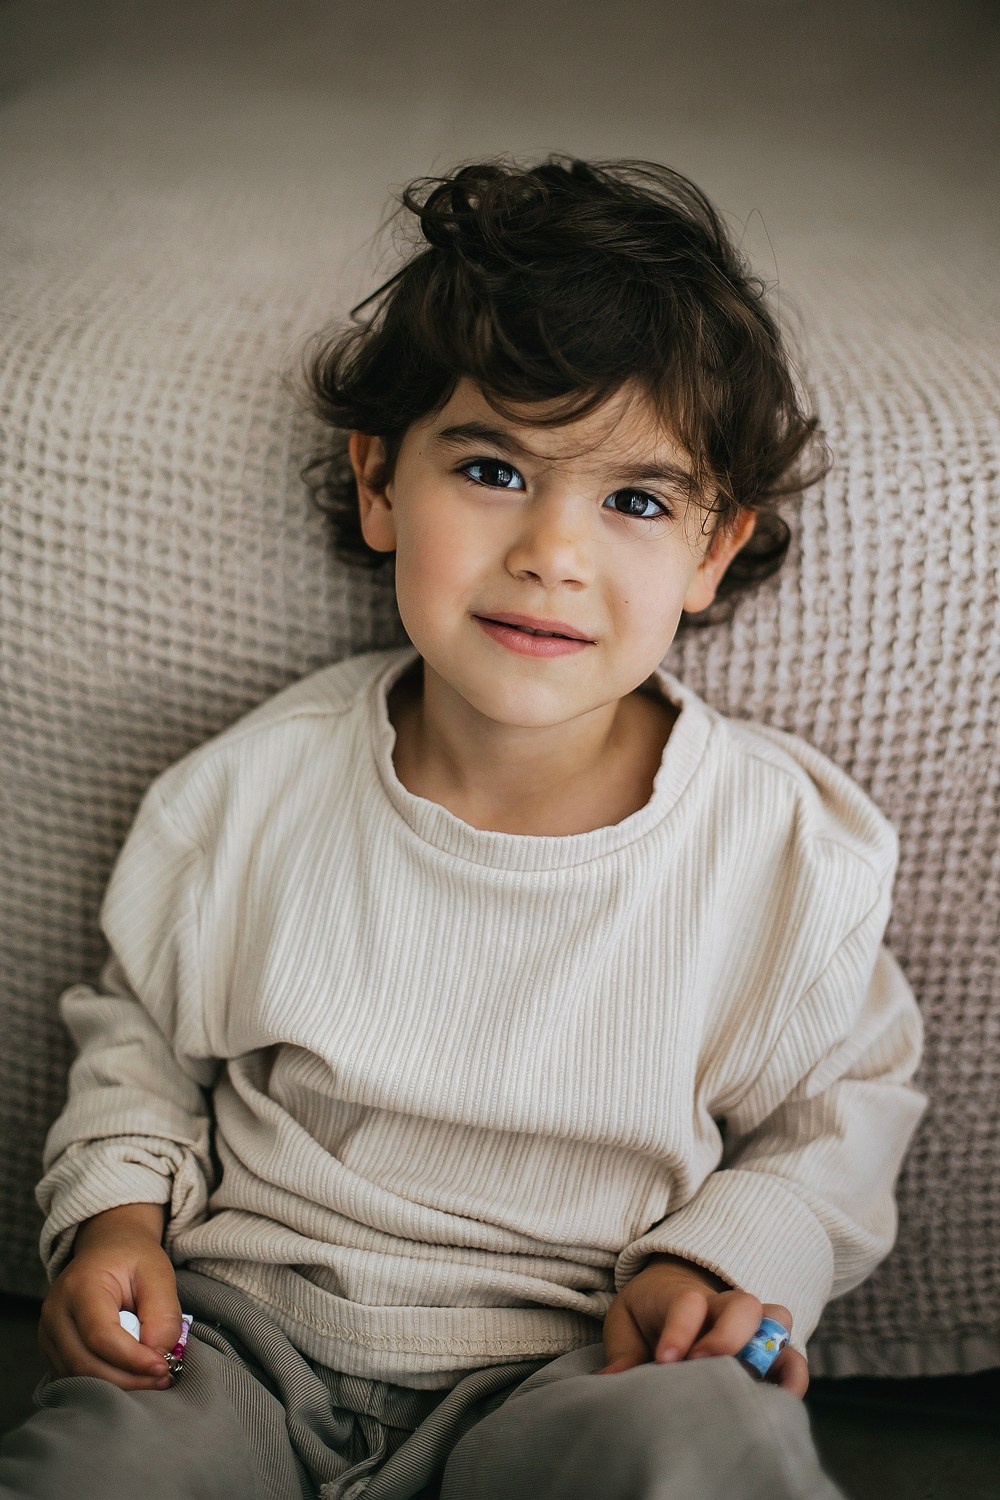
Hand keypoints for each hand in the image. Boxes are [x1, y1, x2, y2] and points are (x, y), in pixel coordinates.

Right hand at [38, 1202, 181, 1389]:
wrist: (107, 1247)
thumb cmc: (133, 1258)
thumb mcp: (157, 1272)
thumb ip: (163, 1312)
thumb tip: (158, 1353)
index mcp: (81, 1286)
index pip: (101, 1335)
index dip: (133, 1359)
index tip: (164, 1366)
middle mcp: (56, 1311)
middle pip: (85, 1363)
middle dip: (128, 1378)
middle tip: (163, 1378)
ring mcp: (48, 1332)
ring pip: (78, 1375)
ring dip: (118, 1384)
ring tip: (151, 1377)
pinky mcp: (51, 1348)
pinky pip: (74, 1376)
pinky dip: (104, 1382)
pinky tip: (130, 1373)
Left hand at [596, 1254, 808, 1396]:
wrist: (669, 1288)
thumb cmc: (647, 1312)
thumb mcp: (626, 1324)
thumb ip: (624, 1353)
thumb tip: (611, 1383)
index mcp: (682, 1296)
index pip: (687, 1304)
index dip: (679, 1331)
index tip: (664, 1361)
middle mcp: (723, 1305)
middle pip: (742, 1306)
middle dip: (728, 1337)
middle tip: (704, 1367)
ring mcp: (750, 1322)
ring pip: (777, 1321)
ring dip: (771, 1354)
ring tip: (755, 1389)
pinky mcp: (768, 1346)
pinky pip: (791, 1354)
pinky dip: (791, 1376)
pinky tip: (780, 1403)